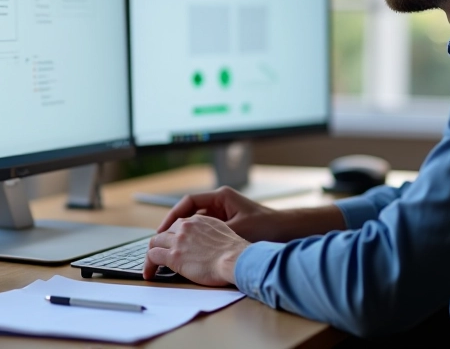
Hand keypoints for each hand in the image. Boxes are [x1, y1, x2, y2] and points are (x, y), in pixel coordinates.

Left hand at [144, 215, 249, 285]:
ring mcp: (178, 241)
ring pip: (155, 243)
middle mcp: (185, 227)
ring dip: (152, 254)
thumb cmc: (235, 252)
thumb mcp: (223, 232)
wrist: (235, 259)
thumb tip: (207, 243)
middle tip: (159, 255)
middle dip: (161, 244)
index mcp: (198, 220)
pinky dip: (148, 265)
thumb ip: (210, 233)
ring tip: (151, 265)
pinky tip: (149, 273)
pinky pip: (152, 257)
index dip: (173, 236)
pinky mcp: (173, 256)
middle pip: (164, 233)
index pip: (178, 225)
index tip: (172, 244)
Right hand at [157, 186, 279, 242]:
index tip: (162, 230)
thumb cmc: (266, 226)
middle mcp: (221, 202)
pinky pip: (206, 230)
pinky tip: (191, 252)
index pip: (188, 201)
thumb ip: (213, 234)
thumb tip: (190, 243)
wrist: (287, 230)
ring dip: (186, 234)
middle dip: (176, 226)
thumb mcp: (237, 230)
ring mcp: (224, 213)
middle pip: (190, 211)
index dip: (173, 215)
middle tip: (162, 241)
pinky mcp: (228, 224)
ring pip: (197, 222)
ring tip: (173, 248)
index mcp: (221, 196)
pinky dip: (198, 239)